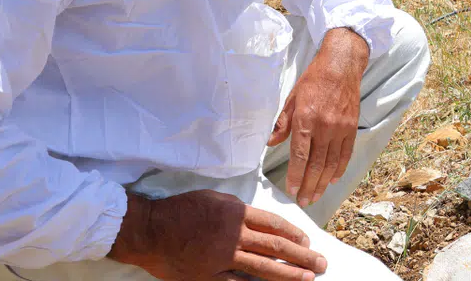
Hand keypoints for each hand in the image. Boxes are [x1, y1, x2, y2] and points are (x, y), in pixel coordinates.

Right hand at [107, 189, 325, 280]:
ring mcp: (222, 257)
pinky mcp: (209, 275)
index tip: (307, 242)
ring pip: (263, 267)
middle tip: (321, 264)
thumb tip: (257, 221)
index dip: (294, 234)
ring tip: (308, 278)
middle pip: (276, 246)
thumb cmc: (180, 210)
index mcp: (236, 212)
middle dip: (302, 256)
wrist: (149, 229)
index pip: (274, 224)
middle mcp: (234, 235)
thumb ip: (237, 210)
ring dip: (289, 274)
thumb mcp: (213, 198)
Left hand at [267, 27, 368, 207]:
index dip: (295, 176)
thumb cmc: (314, 80)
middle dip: (308, 186)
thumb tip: (270, 142)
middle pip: (316, 165)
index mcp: (306, 119)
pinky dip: (339, 169)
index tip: (291, 190)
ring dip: (322, 183)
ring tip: (315, 196)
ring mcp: (340, 129)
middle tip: (303, 201)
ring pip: (331, 163)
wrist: (342, 66)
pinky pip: (345, 154)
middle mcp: (324, 127)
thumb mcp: (292, 98)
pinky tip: (332, 179)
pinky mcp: (351, 128)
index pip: (300, 156)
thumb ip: (282, 123)